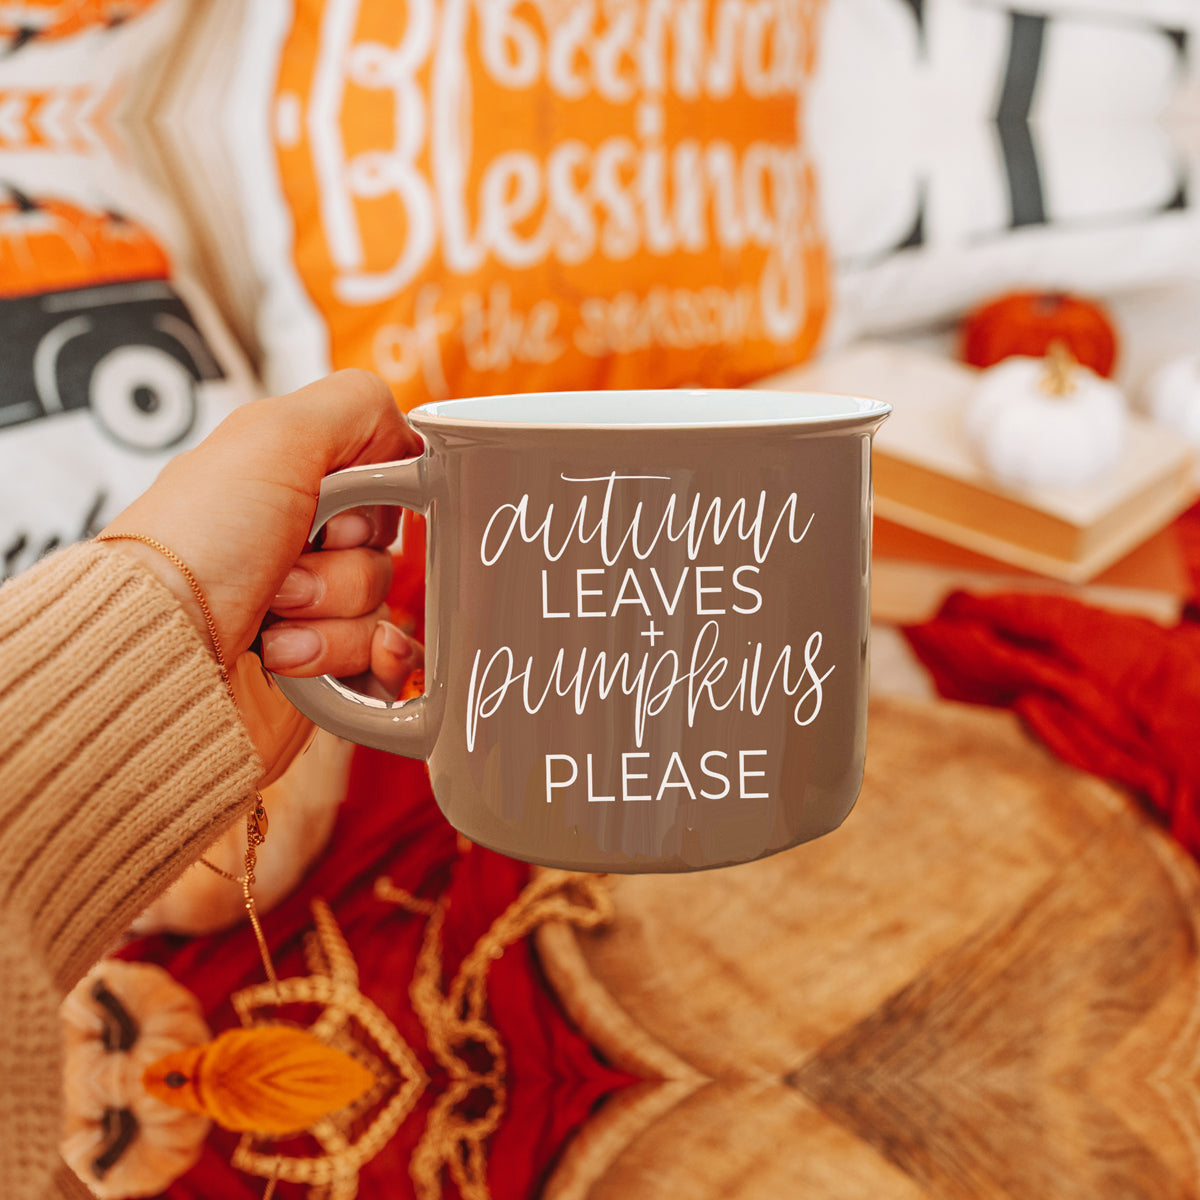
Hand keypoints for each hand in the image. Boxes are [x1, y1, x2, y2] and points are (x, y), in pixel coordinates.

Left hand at [99, 370, 422, 780]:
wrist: (156, 651)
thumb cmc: (194, 548)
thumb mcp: (275, 435)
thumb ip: (356, 408)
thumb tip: (408, 439)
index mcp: (286, 483)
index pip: (381, 489)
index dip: (371, 507)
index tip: (333, 517)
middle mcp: (294, 544)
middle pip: (384, 554)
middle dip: (343, 570)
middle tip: (286, 571)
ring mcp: (306, 610)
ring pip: (382, 611)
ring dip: (335, 619)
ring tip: (274, 621)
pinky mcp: (317, 666)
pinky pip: (385, 667)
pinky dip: (365, 663)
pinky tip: (316, 656)